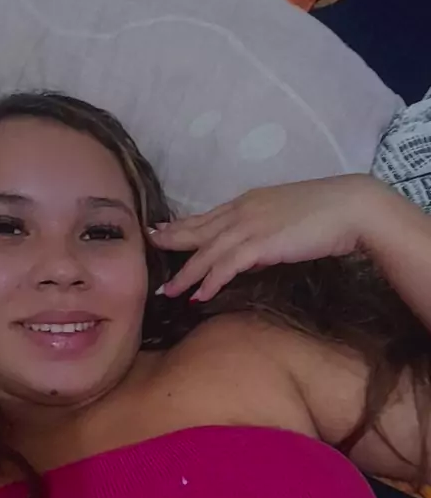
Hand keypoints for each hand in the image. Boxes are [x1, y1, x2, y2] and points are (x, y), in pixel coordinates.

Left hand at [148, 175, 382, 300]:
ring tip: (168, 291)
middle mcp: (242, 210)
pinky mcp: (261, 243)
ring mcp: (250, 226)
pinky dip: (210, 280)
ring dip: (186, 273)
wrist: (350, 207)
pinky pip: (227, 265)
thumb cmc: (325, 213)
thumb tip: (250, 253)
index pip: (207, 216)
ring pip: (207, 251)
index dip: (182, 226)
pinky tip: (198, 295)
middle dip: (171, 242)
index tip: (161, 232)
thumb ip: (263, 232)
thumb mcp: (285, 218)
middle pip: (198, 230)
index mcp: (247, 202)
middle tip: (147, 251)